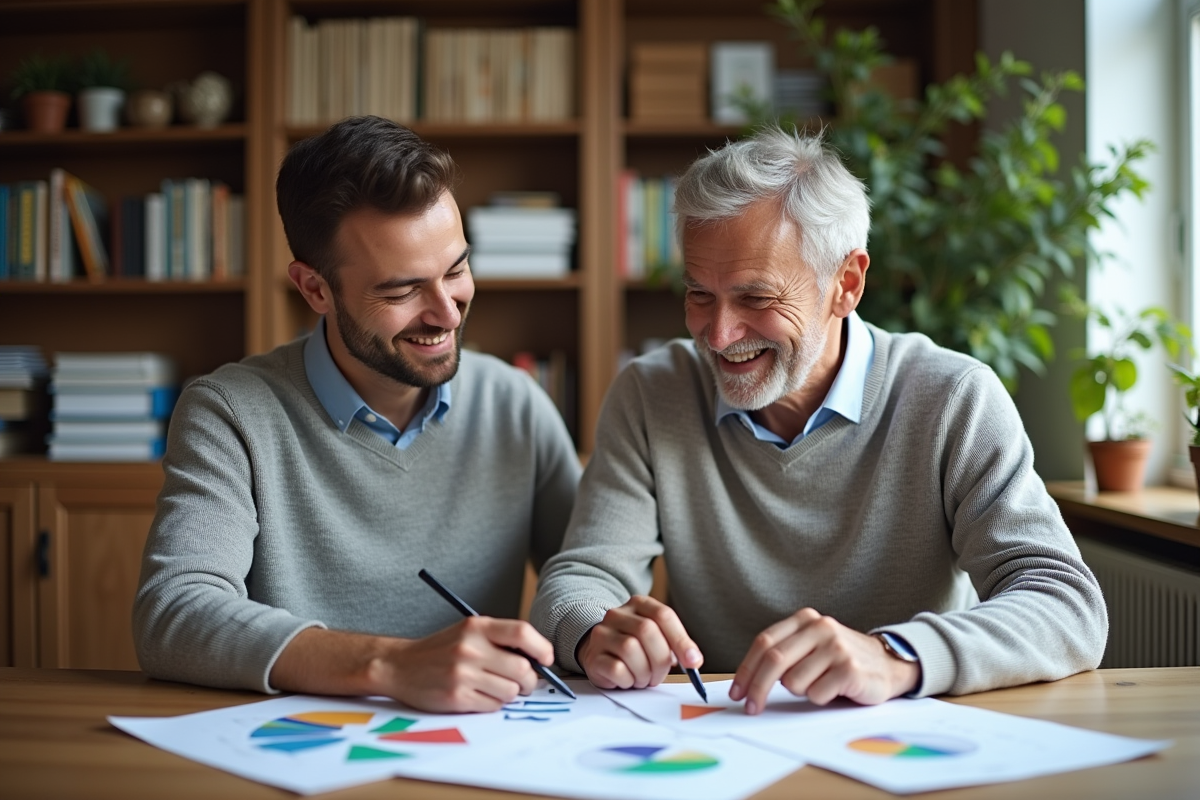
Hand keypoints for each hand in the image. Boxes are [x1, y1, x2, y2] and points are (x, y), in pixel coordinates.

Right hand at [377, 617, 553, 711]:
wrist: (399, 666)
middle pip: (522, 668)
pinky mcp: (457, 697)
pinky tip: (479, 696)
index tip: (546, 659)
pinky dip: (493, 704)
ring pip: (510, 691)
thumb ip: (500, 639)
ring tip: (496, 688)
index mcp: (477, 627)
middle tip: (524, 683)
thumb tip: (538, 659)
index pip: (522, 632)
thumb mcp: (468, 631)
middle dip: (529, 680)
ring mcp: (463, 674)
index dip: (541, 648)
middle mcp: (471, 648)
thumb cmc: (440, 649)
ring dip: (510, 694)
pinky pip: (493, 706)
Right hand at [577, 595, 702, 689]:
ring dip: (644, 672)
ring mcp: (602, 634)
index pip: (663, 615)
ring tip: (643, 678)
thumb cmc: (636, 648)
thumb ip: (675, 645)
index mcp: (638, 605)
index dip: (681, 640)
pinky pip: (617, 669)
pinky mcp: (593, 656)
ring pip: (630, 649)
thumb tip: (693, 661)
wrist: (600, 653)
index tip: (693, 662)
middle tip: (660, 675)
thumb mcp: (658, 639)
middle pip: (647, 631)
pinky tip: (628, 680)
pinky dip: (629, 680)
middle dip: (660, 659)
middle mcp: (617, 614)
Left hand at [730, 608, 919, 712]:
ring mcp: (836, 647)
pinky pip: (817, 694)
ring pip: (795, 682)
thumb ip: (785, 653)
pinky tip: (836, 689)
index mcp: (805, 619)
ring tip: (820, 684)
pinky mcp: (849, 668)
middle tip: (751, 708)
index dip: (746, 669)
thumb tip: (747, 682)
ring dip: (801, 692)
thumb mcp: (812, 646)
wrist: (889, 665)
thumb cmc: (841, 660)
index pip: (764, 642)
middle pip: (774, 661)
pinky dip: (820, 699)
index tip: (737, 692)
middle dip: (757, 688)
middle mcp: (820, 628)